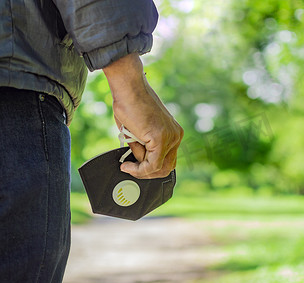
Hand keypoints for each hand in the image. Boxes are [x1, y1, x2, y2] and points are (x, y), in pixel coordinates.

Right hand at [103, 53, 183, 178]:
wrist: (128, 87)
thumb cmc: (130, 104)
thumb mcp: (139, 132)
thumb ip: (143, 148)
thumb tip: (139, 163)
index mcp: (173, 132)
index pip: (167, 160)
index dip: (150, 168)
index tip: (134, 167)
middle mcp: (175, 135)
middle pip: (167, 167)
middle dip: (146, 173)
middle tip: (131, 169)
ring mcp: (170, 137)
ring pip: (158, 168)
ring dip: (140, 170)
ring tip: (127, 163)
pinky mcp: (161, 139)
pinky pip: (151, 165)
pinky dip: (138, 169)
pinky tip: (127, 165)